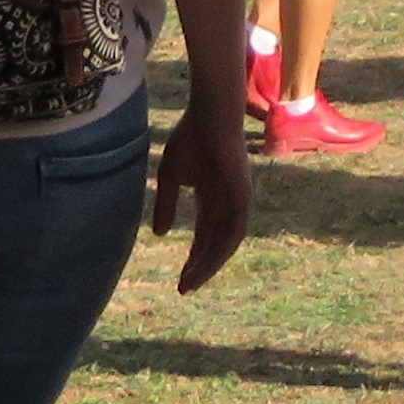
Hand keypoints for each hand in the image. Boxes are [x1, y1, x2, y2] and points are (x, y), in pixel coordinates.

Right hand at [153, 86, 255, 290]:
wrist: (211, 115)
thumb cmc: (191, 137)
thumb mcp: (170, 176)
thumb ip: (166, 204)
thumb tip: (160, 235)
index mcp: (212, 197)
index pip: (204, 235)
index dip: (193, 257)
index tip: (180, 280)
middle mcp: (227, 203)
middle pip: (215, 244)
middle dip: (200, 267)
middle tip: (184, 288)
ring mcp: (237, 201)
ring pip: (225, 243)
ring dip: (209, 265)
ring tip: (191, 282)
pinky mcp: (243, 197)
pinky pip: (234, 232)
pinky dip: (220, 250)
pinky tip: (205, 264)